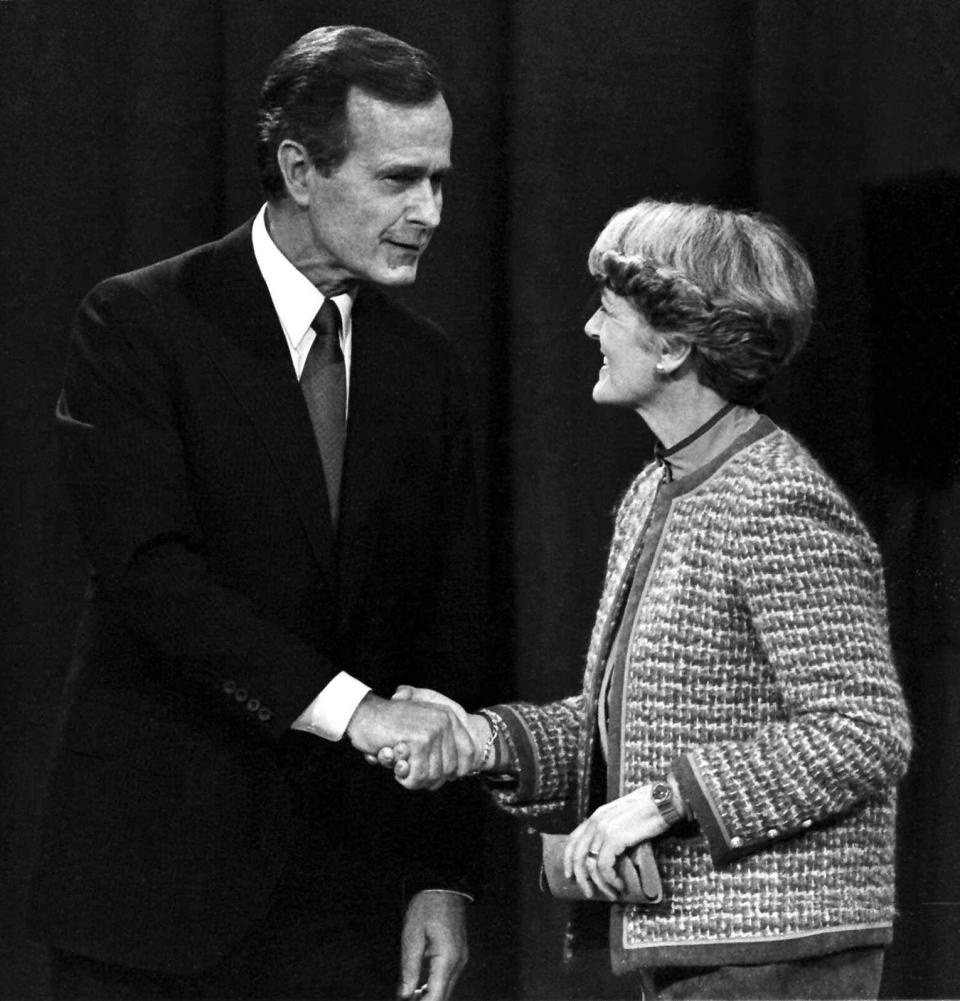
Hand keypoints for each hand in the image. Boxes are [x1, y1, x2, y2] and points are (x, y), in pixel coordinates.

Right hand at [346, 693, 474, 789]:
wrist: (363, 713)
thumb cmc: (387, 722)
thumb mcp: (419, 722)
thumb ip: (439, 740)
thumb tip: (458, 770)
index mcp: (448, 715)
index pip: (469, 753)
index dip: (457, 771)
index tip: (440, 776)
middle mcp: (445, 721)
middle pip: (450, 770)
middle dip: (430, 778)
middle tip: (410, 769)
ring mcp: (434, 731)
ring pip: (434, 776)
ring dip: (415, 779)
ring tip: (400, 764)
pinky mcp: (420, 741)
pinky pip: (419, 776)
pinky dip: (406, 779)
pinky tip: (397, 766)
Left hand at [398, 890, 467, 1000]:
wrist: (444, 885)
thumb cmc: (427, 905)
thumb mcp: (412, 935)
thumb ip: (409, 968)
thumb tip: (405, 994)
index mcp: (447, 958)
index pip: (435, 997)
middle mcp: (458, 962)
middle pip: (442, 996)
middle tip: (405, 1000)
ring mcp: (460, 958)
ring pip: (445, 989)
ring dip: (428, 996)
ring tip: (408, 996)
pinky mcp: (458, 954)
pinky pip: (446, 978)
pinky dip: (433, 986)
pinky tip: (418, 988)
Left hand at [563, 785, 668, 899]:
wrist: (663, 801)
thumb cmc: (649, 810)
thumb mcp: (623, 817)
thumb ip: (613, 829)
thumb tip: (612, 852)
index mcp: (596, 816)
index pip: (573, 840)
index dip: (568, 860)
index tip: (571, 875)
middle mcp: (596, 821)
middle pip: (577, 856)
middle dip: (581, 878)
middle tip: (588, 893)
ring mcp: (603, 829)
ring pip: (591, 865)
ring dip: (600, 884)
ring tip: (612, 893)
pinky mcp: (614, 838)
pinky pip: (604, 866)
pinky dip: (610, 880)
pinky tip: (619, 885)